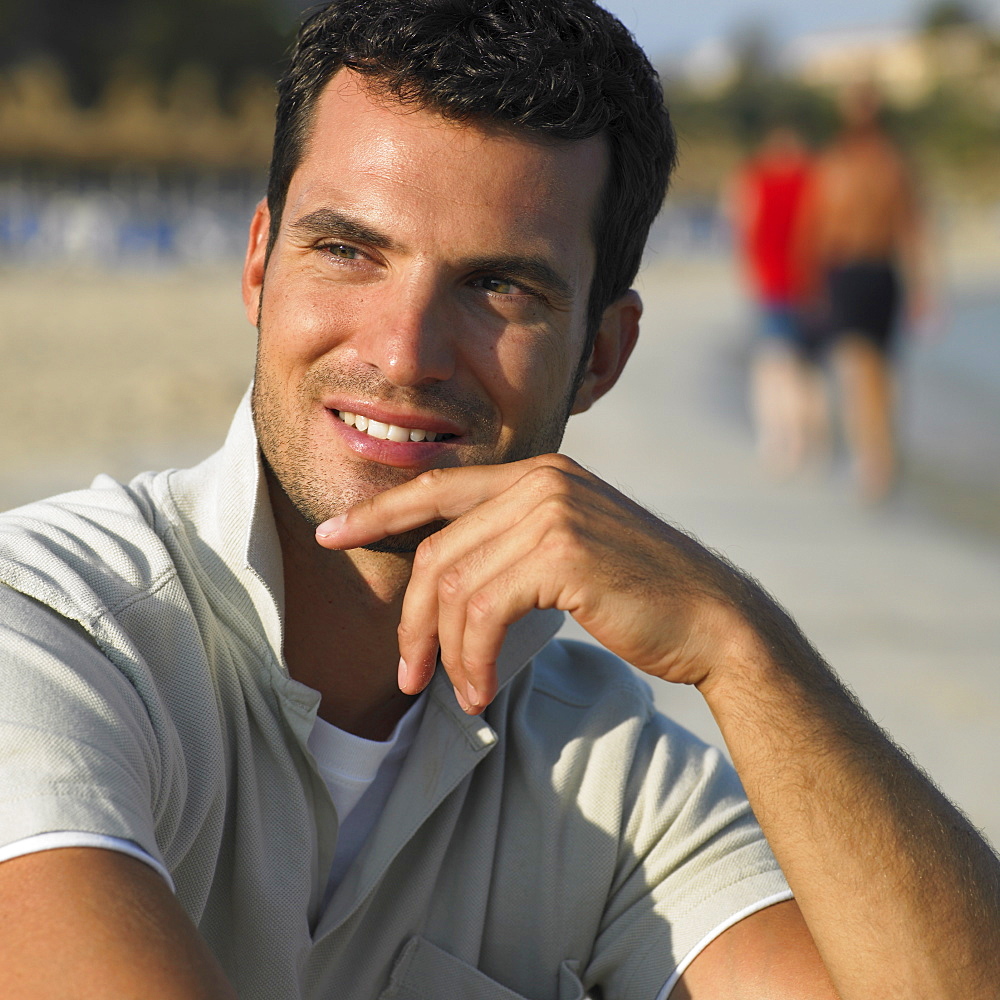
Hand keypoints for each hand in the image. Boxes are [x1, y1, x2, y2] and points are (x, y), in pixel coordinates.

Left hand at [315, 455, 743, 711]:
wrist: (714, 620)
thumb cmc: (638, 596)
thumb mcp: (569, 552)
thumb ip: (513, 543)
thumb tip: (445, 574)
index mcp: (538, 472)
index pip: (438, 486)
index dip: (379, 512)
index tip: (331, 534)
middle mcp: (540, 481)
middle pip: (437, 549)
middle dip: (411, 619)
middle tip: (408, 673)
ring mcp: (552, 512)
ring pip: (454, 585)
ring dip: (445, 652)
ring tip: (456, 693)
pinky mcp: (562, 553)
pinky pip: (483, 610)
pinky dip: (471, 658)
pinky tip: (480, 690)